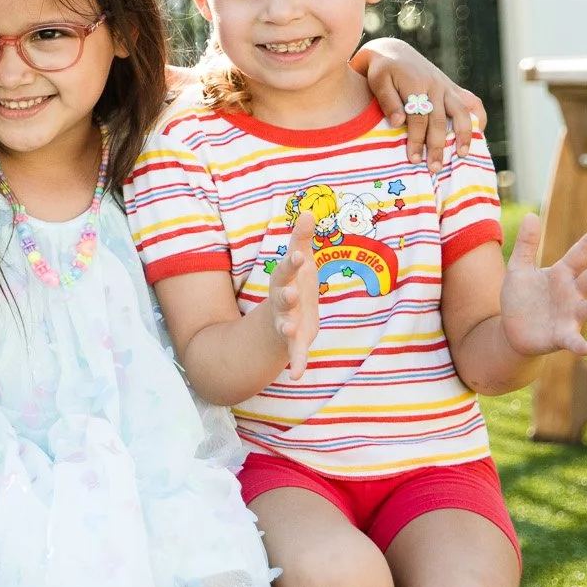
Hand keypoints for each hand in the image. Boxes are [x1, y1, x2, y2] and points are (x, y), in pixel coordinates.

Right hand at [266, 210, 320, 380]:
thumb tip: (309, 211)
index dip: (293, 263)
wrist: (277, 323)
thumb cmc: (293, 287)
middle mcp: (282, 302)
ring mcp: (285, 323)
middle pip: (282, 296)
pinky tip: (296, 375)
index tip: (299, 254)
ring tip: (289, 329)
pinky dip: (295, 363)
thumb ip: (302, 239)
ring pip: (284, 325)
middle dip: (285, 294)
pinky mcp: (293, 343)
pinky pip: (293, 354)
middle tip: (291, 291)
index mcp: (285, 281)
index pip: (287, 269)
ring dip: (286, 326)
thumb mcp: (300, 264)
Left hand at [354, 38, 486, 173]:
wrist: (392, 50)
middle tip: (434, 168)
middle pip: (439, 121)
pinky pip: (471, 101)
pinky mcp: (451, 87)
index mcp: (415, 85)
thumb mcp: (378, 82)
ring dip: (464, 135)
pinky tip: (478, 133)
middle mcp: (435, 86)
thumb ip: (388, 102)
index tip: (413, 160)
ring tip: (461, 155)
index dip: (416, 140)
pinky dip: (477, 116)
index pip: (418, 118)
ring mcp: (446, 86)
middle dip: (437, 146)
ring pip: (460, 112)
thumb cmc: (381, 70)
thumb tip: (398, 123)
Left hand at [501, 215, 586, 358]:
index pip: (581, 252)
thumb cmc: (521, 297)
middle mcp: (572, 293)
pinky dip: (582, 345)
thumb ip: (526, 244)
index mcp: (562, 274)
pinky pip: (574, 341)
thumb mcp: (519, 268)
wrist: (511, 329)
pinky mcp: (562, 336)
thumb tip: (530, 215)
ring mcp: (570, 315)